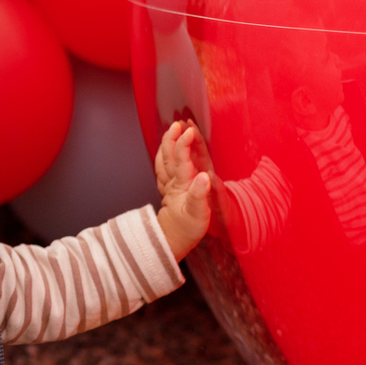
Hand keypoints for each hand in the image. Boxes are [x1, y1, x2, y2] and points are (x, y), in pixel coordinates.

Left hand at [155, 120, 211, 261]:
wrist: (172, 241)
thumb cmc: (187, 229)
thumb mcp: (198, 215)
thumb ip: (200, 195)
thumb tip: (204, 176)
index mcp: (182, 186)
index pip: (182, 160)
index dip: (185, 144)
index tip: (190, 130)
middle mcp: (173, 183)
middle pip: (170, 156)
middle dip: (173, 138)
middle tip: (178, 123)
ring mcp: (168, 186)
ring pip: (164, 160)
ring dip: (167, 144)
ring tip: (172, 129)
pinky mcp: (167, 190)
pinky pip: (162, 169)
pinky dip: (162, 156)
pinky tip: (163, 150)